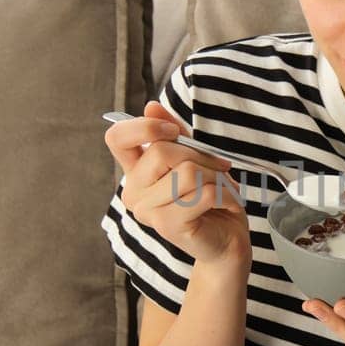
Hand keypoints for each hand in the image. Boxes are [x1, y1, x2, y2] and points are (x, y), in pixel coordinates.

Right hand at [103, 100, 250, 266]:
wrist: (226, 240)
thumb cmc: (209, 198)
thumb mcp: (193, 157)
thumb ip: (173, 132)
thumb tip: (151, 106)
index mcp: (135, 172)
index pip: (116, 137)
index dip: (145, 127)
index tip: (174, 132)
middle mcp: (133, 192)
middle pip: (162, 151)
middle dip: (201, 156)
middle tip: (220, 169)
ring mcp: (147, 211)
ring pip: (187, 172)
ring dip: (217, 177)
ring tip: (224, 189)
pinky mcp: (168, 225)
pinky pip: (203, 193)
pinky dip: (226, 194)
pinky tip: (228, 204)